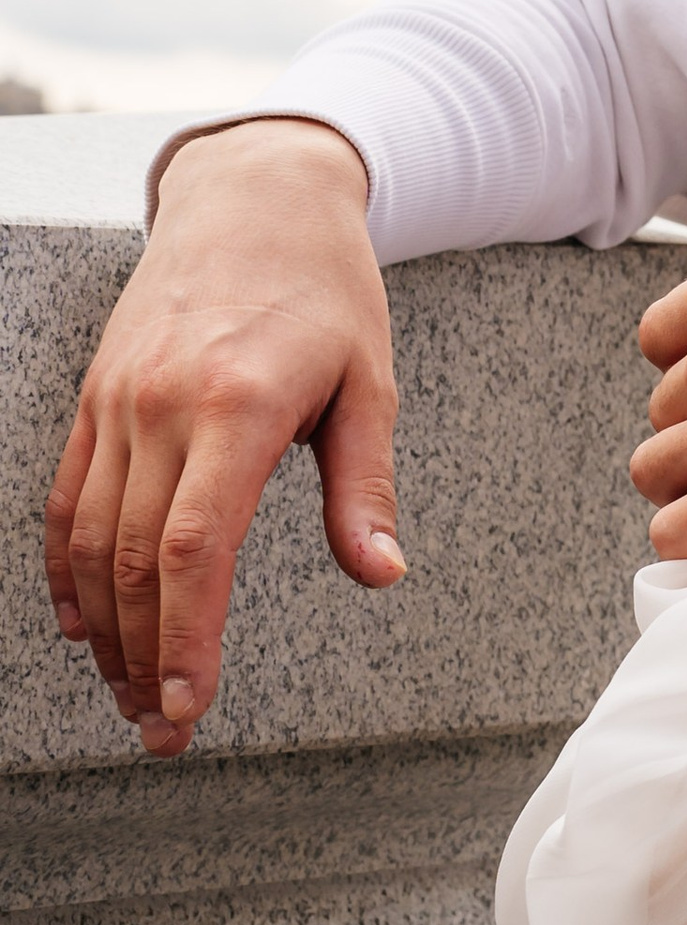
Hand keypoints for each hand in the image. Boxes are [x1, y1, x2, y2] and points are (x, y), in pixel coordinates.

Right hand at [43, 120, 400, 755]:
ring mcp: (117, 400)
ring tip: (130, 693)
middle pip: (138, 561)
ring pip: (93, 539)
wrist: (255, 193)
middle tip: (162, 732)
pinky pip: (67, 495)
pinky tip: (83, 623)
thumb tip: (381, 574)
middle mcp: (162, 406)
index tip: (188, 708)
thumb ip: (364, 485)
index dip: (185, 638)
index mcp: (238, 407)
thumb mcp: (370, 381)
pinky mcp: (94, 396)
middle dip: (145, 658)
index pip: (196, 548)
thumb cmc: (327, 288)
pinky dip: (68, 566)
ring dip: (106, 629)